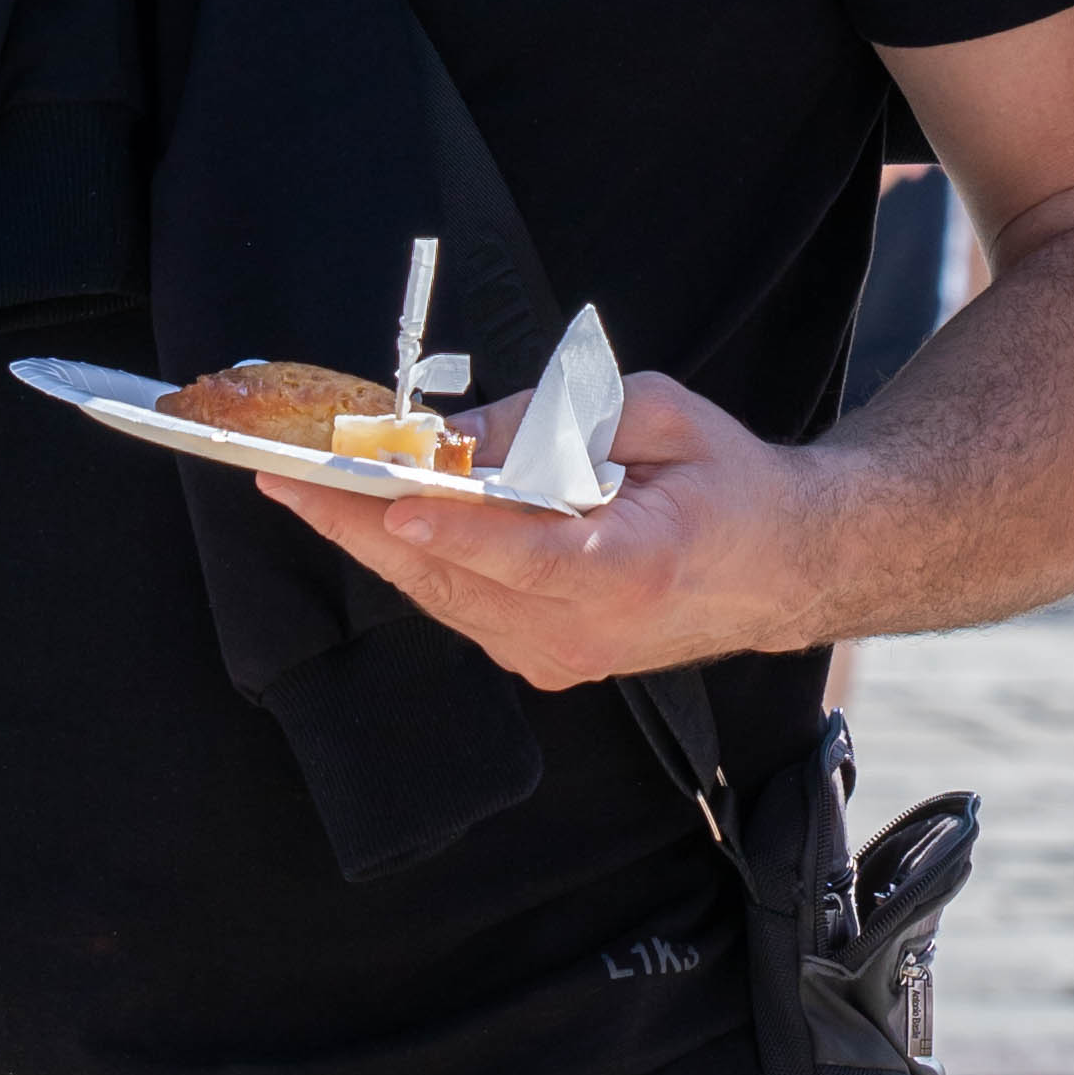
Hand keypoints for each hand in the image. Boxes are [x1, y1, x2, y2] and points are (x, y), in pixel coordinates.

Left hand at [262, 373, 835, 688]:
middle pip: (457, 581)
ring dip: (372, 541)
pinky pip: (461, 606)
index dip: (455, 528)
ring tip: (305, 489)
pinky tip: (369, 516)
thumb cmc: (727, 480)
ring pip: (444, 598)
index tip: (394, 497)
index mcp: (634, 568)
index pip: (527, 555)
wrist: (783, 567)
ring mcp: (563, 658)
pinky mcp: (546, 661)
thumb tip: (455, 439)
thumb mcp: (658, 413)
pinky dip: (414, 559)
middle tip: (290, 479)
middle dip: (364, 525)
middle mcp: (589, 631)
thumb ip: (557, 422)